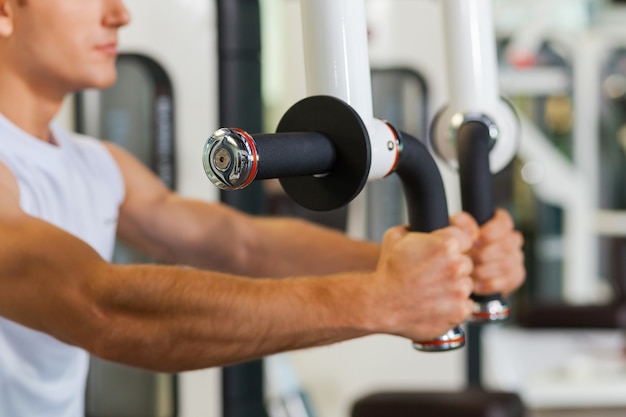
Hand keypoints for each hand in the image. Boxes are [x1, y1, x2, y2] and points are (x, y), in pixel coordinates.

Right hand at [369, 224, 475, 341]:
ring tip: (432, 290)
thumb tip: (420, 223)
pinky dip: (454, 306)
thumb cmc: (388, 271)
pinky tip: (436, 303)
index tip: (443, 253)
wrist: (381, 303)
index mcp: (446, 245)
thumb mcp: (395, 237)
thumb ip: (414, 226)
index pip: (466, 238)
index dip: (454, 245)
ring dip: (454, 287)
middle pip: (467, 262)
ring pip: (467, 284)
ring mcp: (459, 290)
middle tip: (433, 273)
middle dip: (453, 267)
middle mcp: (456, 266)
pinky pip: (466, 305)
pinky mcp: (459, 310)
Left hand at [450, 208, 524, 296]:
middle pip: (506, 245)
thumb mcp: (457, 231)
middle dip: (483, 255)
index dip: (490, 232)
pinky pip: (508, 281)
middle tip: (468, 260)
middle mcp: (513, 240)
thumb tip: (472, 232)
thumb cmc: (460, 246)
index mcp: (501, 224)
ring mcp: (516, 258)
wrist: (462, 269)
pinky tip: (476, 285)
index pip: (504, 223)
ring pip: (506, 264)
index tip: (474, 241)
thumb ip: (461, 224)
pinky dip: (490, 284)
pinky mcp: (516, 276)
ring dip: (485, 270)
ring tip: (469, 273)